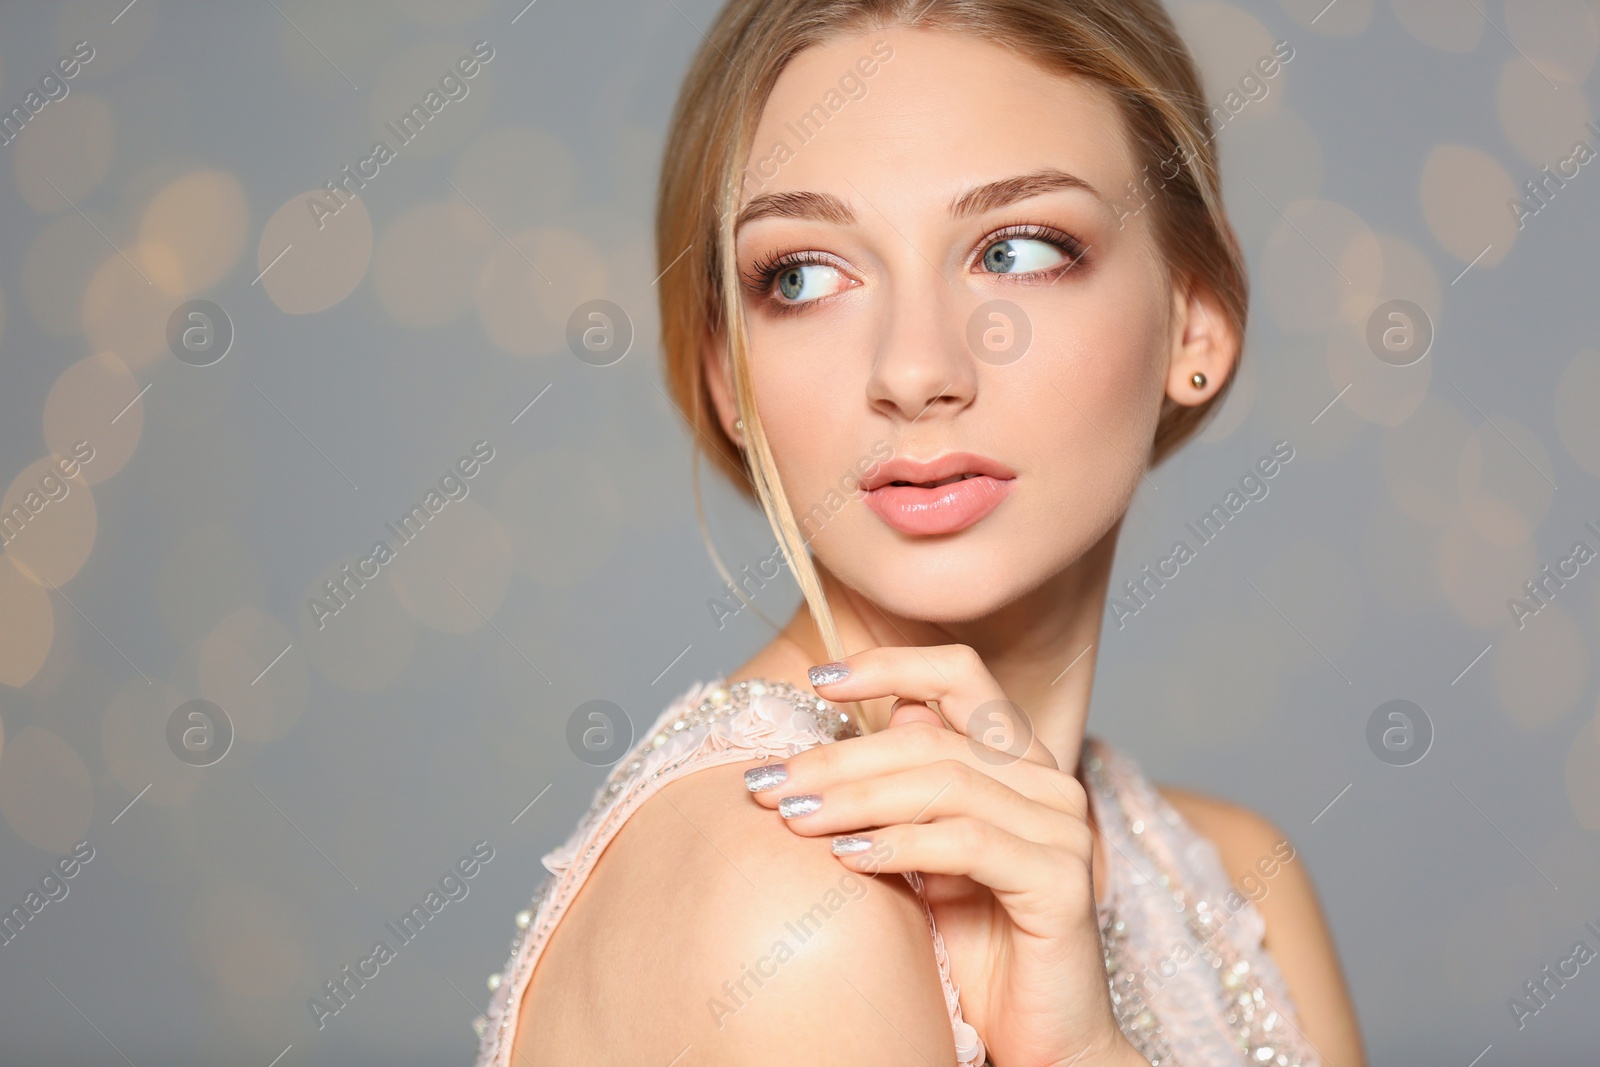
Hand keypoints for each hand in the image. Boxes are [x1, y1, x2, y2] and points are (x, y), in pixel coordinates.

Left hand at [743, 645, 1143, 1066]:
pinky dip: (898, 844)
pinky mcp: (1061, 882)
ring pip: (944, 782)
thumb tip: (889, 714)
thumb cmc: (979, 949)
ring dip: (855, 798)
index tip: (818, 677)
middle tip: (768, 781)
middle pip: (931, 737)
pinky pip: (965, 842)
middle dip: (839, 756)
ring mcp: (1063, 830)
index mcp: (1020, 763)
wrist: (1041, 1042)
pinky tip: (847, 857)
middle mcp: (1049, 784)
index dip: (890, 664)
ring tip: (793, 818)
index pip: (960, 675)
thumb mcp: (927, 859)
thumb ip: (911, 790)